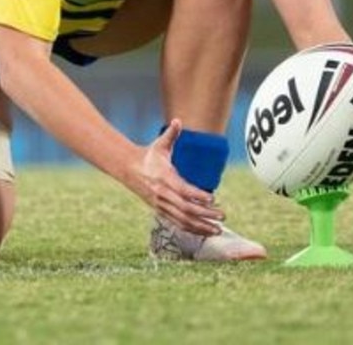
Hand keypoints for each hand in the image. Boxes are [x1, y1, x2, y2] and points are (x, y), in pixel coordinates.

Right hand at [134, 119, 224, 235]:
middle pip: (185, 209)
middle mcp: (162, 194)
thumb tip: (178, 120)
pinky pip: (178, 224)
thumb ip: (171, 134)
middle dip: (205, 214)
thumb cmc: (149, 155)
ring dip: (201, 226)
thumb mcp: (159, 143)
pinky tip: (205, 231)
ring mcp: (161, 205)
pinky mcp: (161, 211)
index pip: (183, 190)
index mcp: (164, 178)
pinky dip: (192, 229)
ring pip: (182, 220)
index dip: (197, 195)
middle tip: (222, 216)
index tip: (212, 198)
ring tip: (218, 229)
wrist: (130, 169)